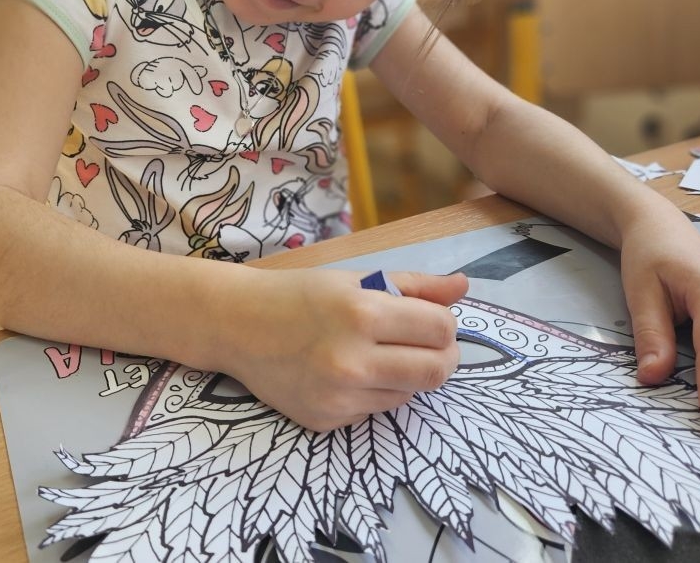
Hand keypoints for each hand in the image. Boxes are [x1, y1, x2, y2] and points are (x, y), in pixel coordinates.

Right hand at [225, 269, 467, 430]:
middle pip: (436, 371)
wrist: (235, 324)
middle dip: (442, 356)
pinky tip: (348, 372)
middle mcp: (351, 359)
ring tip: (380, 353)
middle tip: (427, 344)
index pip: (440, 329)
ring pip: (409, 394)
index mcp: (362, 312)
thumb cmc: (298, 294)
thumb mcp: (355, 279)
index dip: (445, 324)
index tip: (431, 320)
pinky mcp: (326, 421)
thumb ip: (415, 286)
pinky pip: (375, 410)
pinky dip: (375, 392)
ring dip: (407, 374)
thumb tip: (464, 286)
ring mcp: (338, 396)